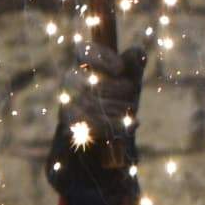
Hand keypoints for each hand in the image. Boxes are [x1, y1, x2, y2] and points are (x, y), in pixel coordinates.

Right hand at [46, 60, 145, 203]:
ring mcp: (66, 109)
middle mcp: (70, 87)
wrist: (103, 154)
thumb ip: (133, 69)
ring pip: (88, 102)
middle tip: (132, 97)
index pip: (83, 52)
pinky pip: (88, 125)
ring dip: (116, 108)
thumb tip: (138, 50)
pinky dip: (112, 126)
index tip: (120, 68)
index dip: (101, 57)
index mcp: (84, 70)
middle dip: (115, 88)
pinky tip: (126, 128)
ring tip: (131, 115)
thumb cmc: (115, 112)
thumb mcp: (129, 89)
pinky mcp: (68, 131)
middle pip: (87, 78)